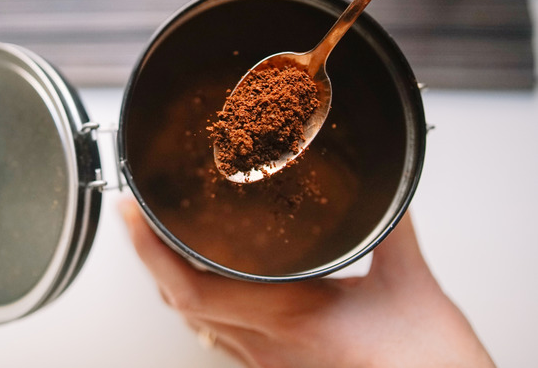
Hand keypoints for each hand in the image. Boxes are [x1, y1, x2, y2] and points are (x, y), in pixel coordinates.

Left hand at [120, 199, 494, 367]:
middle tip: (134, 213)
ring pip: (195, 322)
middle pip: (179, 302)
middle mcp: (265, 347)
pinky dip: (201, 301)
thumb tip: (387, 192)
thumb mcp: (413, 288)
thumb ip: (393, 233)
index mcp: (291, 318)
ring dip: (169, 277)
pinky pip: (220, 335)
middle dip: (148, 255)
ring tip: (159, 237)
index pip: (193, 289)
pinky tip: (209, 283)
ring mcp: (266, 363)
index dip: (150, 250)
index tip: (129, 212)